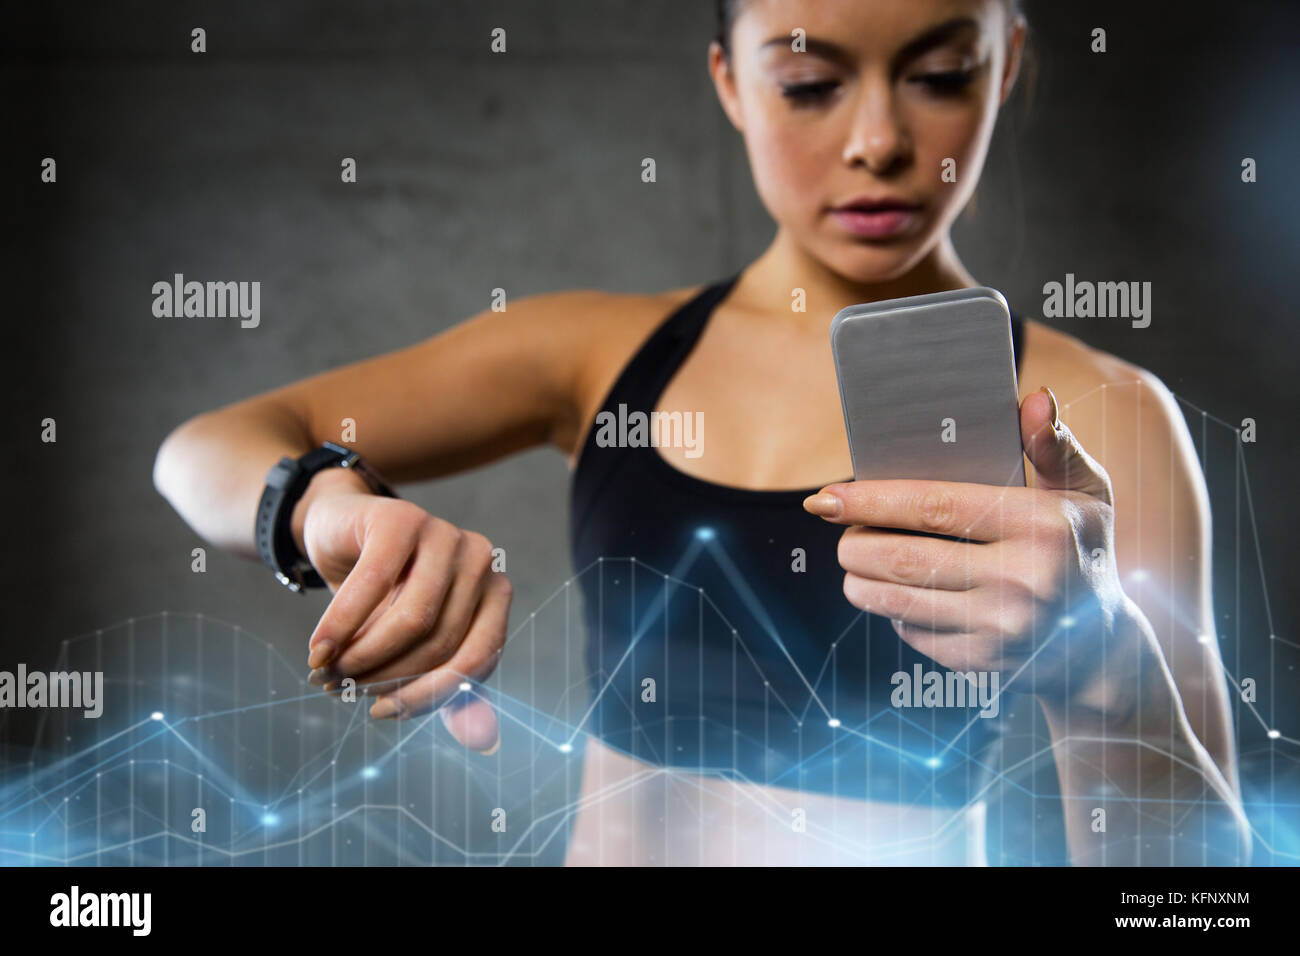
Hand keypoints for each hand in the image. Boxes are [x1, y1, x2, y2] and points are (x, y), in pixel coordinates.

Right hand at [300, 484, 510, 751]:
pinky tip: (319, 650)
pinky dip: (340, 626)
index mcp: (495, 594)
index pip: (478, 660)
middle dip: (386, 676)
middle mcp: (480, 560)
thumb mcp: (416, 645)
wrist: (339, 534)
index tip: (381, 713)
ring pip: (413, 619)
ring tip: (325, 672)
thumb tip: (484, 742)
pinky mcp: (400, 518)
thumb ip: (449, 689)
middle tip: (339, 689)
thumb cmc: (384, 597)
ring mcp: (444, 533)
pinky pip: (371, 586)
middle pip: (442, 642)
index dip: (430, 695)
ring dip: (363, 657)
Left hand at [803, 387, 1136, 707]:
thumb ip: (1053, 446)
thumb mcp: (1085, 493)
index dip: (872, 501)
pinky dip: (892, 611)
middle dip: (854, 542)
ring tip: (854, 558)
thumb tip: (1033, 398)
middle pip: (903, 559)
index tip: (825, 497)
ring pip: (896, 601)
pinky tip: (896, 593)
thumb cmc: (1081, 548)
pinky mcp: (983, 665)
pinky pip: (912, 632)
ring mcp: (1002, 630)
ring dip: (858, 578)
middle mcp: (1023, 582)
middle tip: (839, 528)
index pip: (935, 508)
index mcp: (1042, 527)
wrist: (1103, 646)